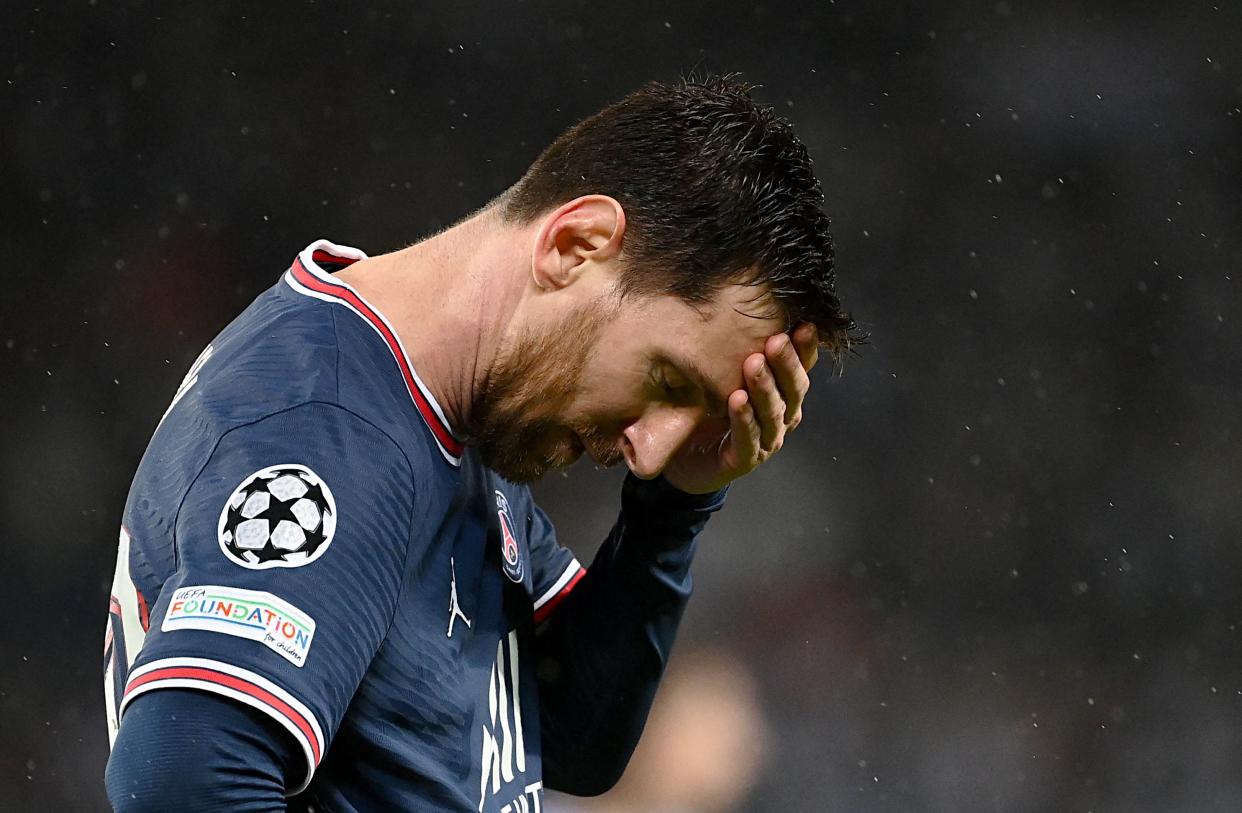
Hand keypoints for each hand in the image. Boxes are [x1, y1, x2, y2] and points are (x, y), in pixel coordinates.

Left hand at [661, 323, 819, 493]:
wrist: (686, 458)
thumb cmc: (710, 411)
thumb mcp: (724, 375)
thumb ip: (737, 351)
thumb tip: (744, 306)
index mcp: (784, 394)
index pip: (802, 369)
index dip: (805, 349)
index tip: (804, 325)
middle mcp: (782, 417)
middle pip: (793, 389)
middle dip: (786, 364)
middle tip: (776, 341)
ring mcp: (766, 440)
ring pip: (773, 413)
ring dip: (764, 388)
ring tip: (753, 364)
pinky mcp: (744, 460)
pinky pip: (748, 439)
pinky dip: (744, 420)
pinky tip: (737, 400)